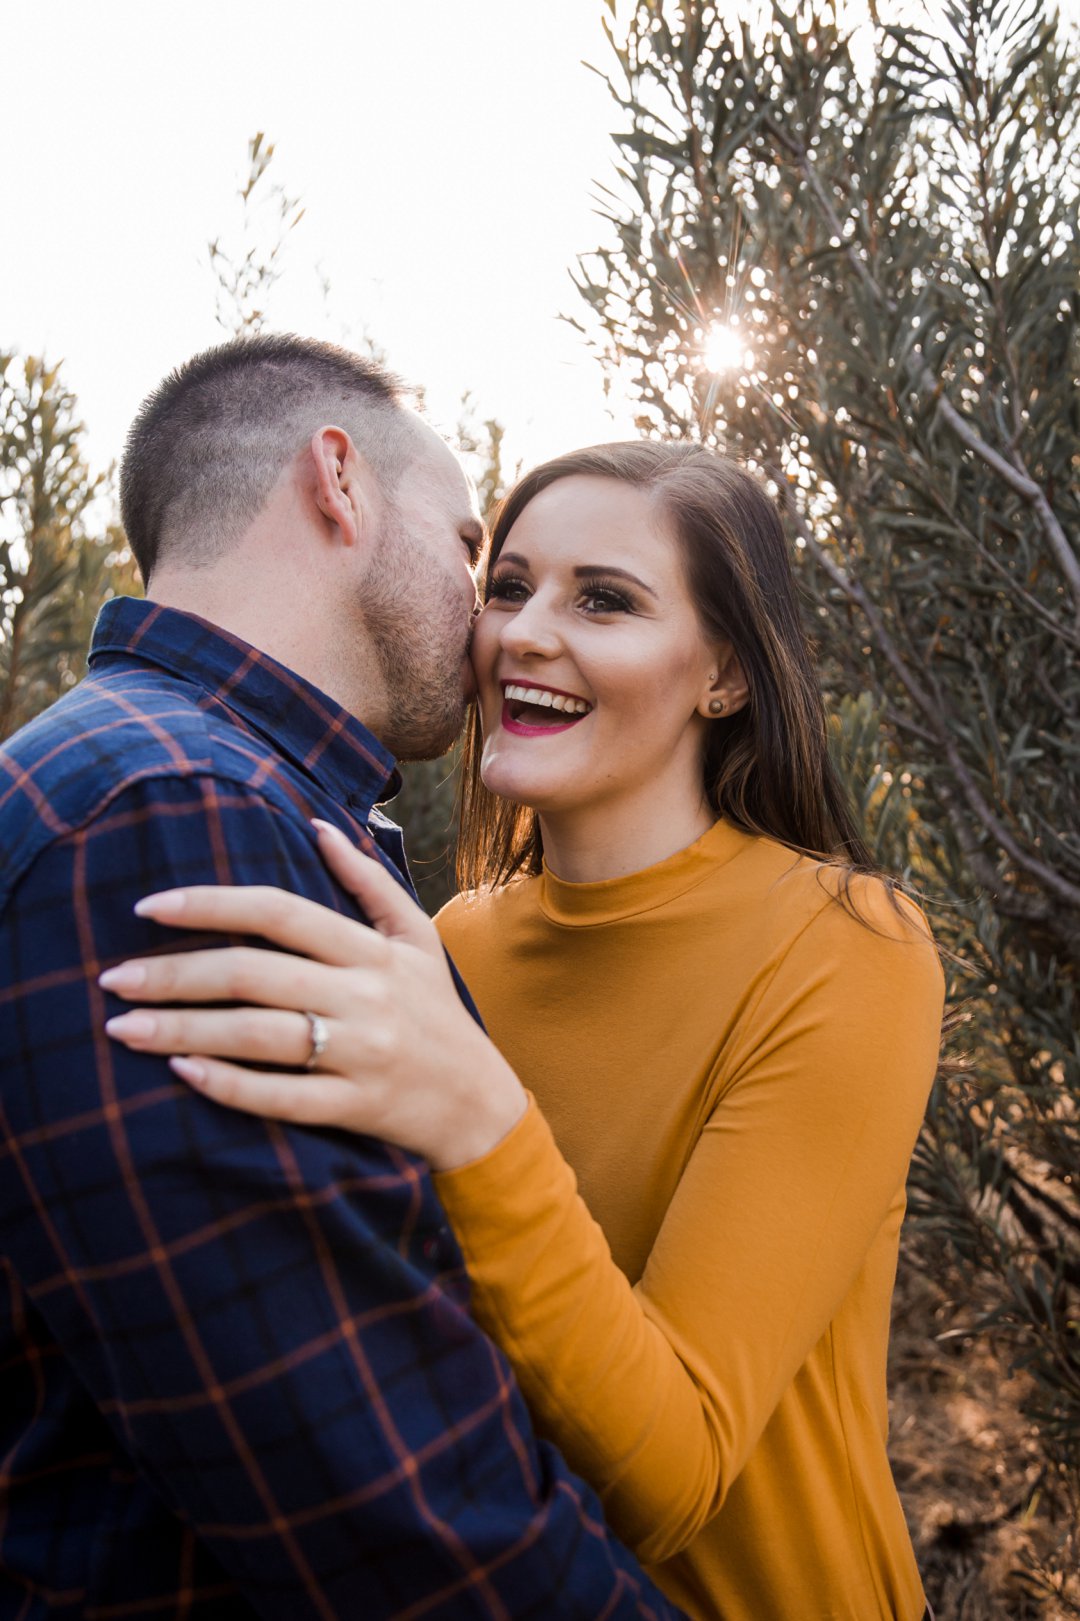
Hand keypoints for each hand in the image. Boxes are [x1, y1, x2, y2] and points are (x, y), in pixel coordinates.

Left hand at [99, 821, 526, 1170]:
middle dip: (175, 973)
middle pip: (255, 975)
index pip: (280, 912)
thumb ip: (367, 881)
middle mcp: (365, 995)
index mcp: (372, 950)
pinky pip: (283, 1097)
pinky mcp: (356, 1106)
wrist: (480, 1104)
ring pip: (258, 1036)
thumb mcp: (416, 937)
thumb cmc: (437, 1013)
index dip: (212, 905)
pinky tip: (181, 1073)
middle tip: (113, 978)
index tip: (149, 907)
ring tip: (124, 1027)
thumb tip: (319, 825)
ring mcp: (360, 1053)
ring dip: (183, 1029)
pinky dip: (229, 1085)